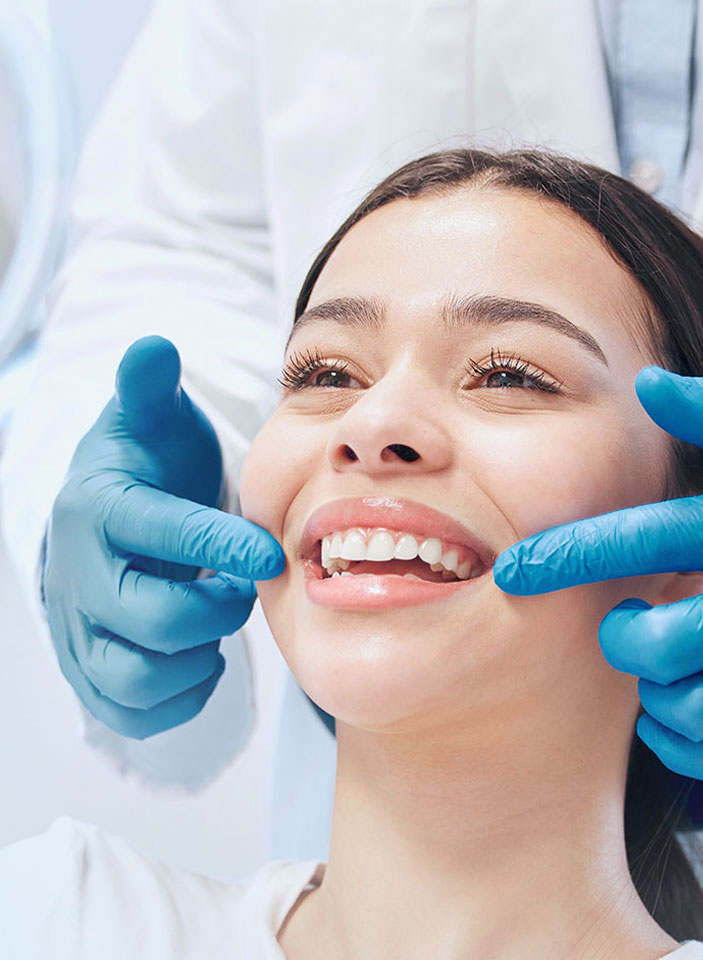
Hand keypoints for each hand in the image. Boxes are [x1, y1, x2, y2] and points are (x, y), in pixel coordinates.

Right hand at [43, 336, 284, 738]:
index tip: (268, 553)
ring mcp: (80, 630)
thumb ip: (151, 388)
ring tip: (219, 619)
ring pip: (133, 677)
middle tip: (243, 585)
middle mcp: (78, 576)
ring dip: (196, 657)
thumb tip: (154, 346)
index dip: (219, 544)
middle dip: (215, 607)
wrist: (107, 518)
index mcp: (99, 509)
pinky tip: (203, 658)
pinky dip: (177, 698)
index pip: (159, 532)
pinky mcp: (92, 670)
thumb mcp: (152, 421)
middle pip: (150, 618)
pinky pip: (129, 711)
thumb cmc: (147, 466)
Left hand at [493, 367, 702, 784]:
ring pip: (693, 709)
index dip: (566, 556)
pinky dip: (685, 742)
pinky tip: (681, 709)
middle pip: (660, 647)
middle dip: (622, 642)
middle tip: (629, 627)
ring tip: (666, 664)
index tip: (512, 572)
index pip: (640, 540)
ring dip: (656, 693)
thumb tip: (646, 381)